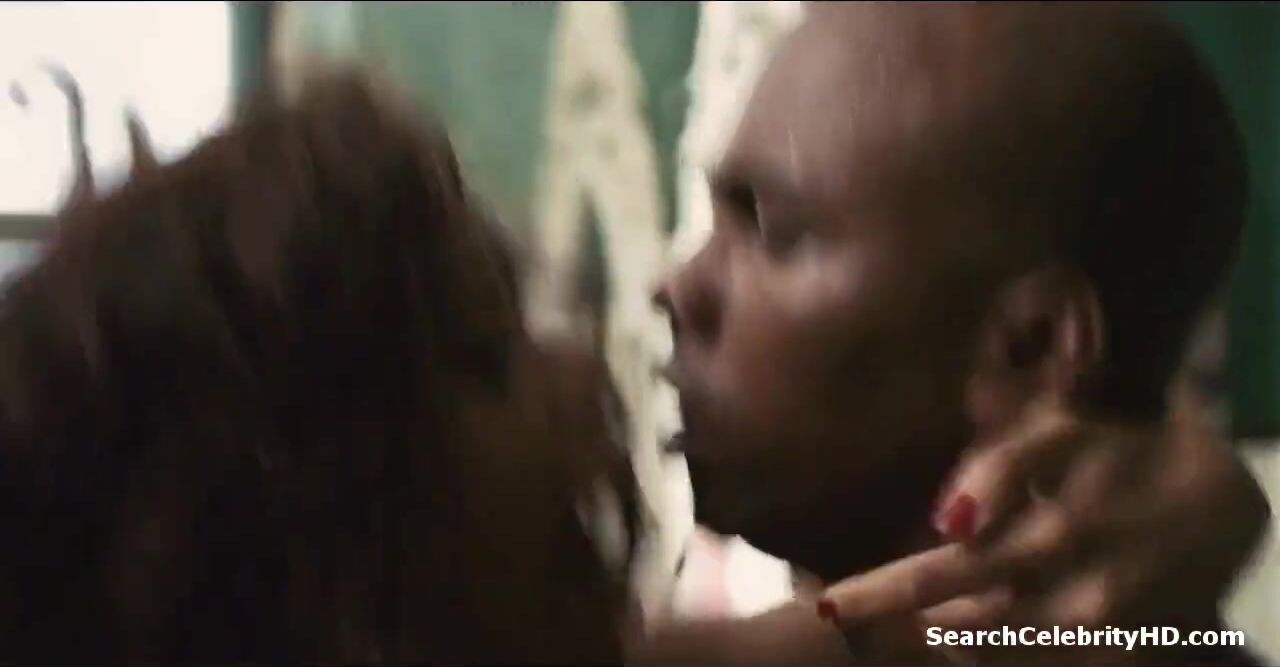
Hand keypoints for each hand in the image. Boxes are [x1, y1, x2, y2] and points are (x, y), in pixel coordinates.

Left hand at [820, 401, 1269, 663]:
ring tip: (928, 617)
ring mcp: (1093, 644)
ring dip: (949, 642)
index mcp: (1039, 541)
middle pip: (955, 633)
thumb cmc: (1122, 455)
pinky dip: (998, 653)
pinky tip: (976, 629)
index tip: (826, 608)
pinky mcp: (1118, 662)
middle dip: (902, 626)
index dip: (875, 598)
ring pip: (991, 659)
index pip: (935, 579)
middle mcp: (1064, 604)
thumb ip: (996, 469)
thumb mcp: (1059, 434)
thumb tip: (946, 523)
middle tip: (863, 612)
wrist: (1222, 503)